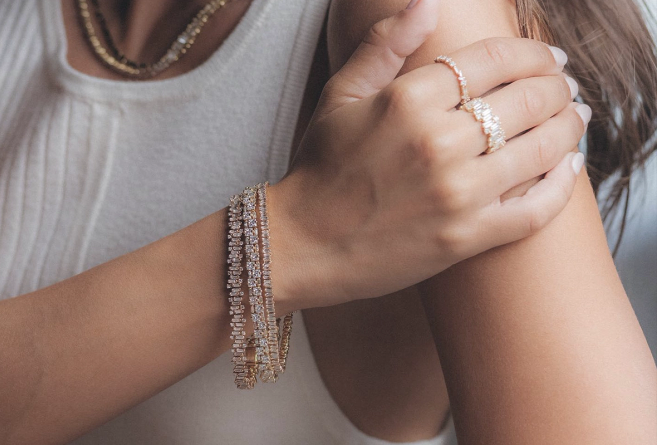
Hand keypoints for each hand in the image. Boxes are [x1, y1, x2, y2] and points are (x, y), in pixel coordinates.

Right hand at [269, 0, 589, 312]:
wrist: (305, 245)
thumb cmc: (320, 169)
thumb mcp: (340, 96)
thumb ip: (383, 44)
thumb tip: (427, 3)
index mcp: (408, 100)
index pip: (495, 60)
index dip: (531, 53)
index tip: (545, 58)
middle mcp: (438, 143)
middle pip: (529, 99)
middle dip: (558, 87)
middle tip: (565, 89)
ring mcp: (457, 193)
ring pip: (543, 149)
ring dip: (570, 128)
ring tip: (575, 119)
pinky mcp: (466, 238)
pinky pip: (535, 210)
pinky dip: (561, 187)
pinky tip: (569, 169)